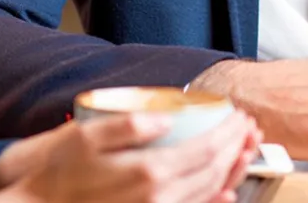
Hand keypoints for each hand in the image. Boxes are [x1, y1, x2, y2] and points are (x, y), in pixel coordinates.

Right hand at [0, 109, 257, 202]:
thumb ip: (126, 127)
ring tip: (246, 149)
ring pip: (209, 194)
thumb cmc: (58, 172)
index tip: (239, 114)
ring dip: (234, 171)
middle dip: (236, 146)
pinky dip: (216, 201)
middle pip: (213, 172)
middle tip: (248, 126)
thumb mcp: (85, 137)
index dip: (226, 131)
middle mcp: (159, 200)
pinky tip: (227, 192)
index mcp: (147, 174)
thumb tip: (163, 118)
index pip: (203, 150)